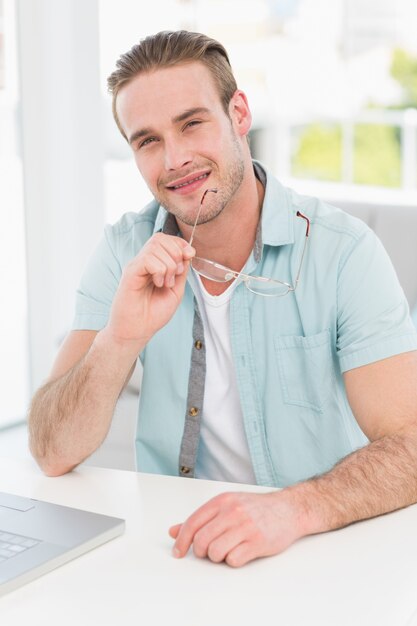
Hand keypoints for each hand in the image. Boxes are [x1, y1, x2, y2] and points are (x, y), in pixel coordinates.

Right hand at [106, 233, 194, 347]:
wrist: (138, 330)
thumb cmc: (154, 313)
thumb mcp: (176, 290)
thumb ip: (181, 271)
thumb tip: (188, 253)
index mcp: (154, 263)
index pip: (166, 240)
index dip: (180, 243)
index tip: (190, 255)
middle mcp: (144, 261)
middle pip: (160, 238)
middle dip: (176, 252)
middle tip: (176, 274)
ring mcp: (136, 266)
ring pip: (155, 247)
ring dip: (169, 265)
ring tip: (166, 283)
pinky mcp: (130, 272)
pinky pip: (147, 259)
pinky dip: (159, 270)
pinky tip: (158, 284)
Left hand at [169, 491, 304, 567]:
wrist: (289, 509)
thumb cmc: (256, 509)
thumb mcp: (227, 506)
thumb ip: (201, 519)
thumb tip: (174, 531)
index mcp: (222, 501)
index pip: (193, 522)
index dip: (181, 540)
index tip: (178, 552)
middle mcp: (232, 512)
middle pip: (202, 540)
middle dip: (202, 552)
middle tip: (209, 552)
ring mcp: (246, 526)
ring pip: (215, 552)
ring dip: (218, 557)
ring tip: (227, 551)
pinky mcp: (258, 541)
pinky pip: (233, 560)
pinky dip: (233, 561)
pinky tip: (240, 552)